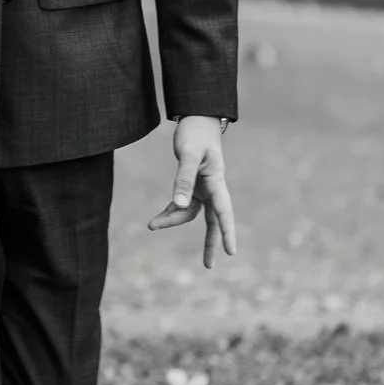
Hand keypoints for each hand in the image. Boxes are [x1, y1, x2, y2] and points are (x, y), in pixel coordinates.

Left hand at [150, 115, 234, 264]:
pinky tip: (157, 219)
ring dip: (172, 220)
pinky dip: (170, 211)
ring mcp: (202, 187)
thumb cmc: (195, 134)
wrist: (197, 119)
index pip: (224, 212)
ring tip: (151, 226)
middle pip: (213, 220)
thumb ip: (183, 179)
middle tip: (209, 265)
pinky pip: (181, 204)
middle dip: (211, 242)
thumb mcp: (187, 154)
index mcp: (216, 181)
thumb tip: (179, 205)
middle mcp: (212, 188)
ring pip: (190, 213)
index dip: (228, 232)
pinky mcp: (191, 185)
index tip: (232, 252)